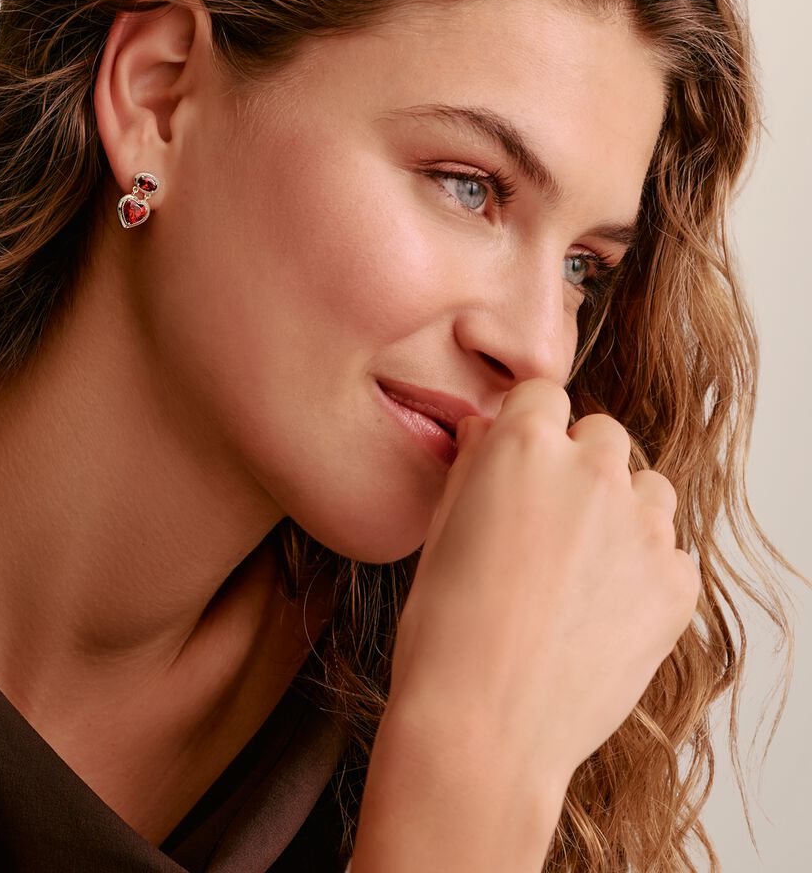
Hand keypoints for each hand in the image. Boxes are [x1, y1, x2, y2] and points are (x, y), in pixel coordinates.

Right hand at [384, 377, 700, 784]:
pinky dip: (644, 568)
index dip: (528, 425)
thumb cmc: (444, 627)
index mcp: (525, 447)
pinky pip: (670, 552)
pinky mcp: (676, 585)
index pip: (543, 395)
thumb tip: (488, 432)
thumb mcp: (441, 528)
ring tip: (582, 562)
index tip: (521, 456)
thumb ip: (473, 466)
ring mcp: (643, 528)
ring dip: (620, 507)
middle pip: (602, 434)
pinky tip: (602, 608)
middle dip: (578, 462)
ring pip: (647, 487)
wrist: (483, 722)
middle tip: (548, 516)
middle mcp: (593, 472)